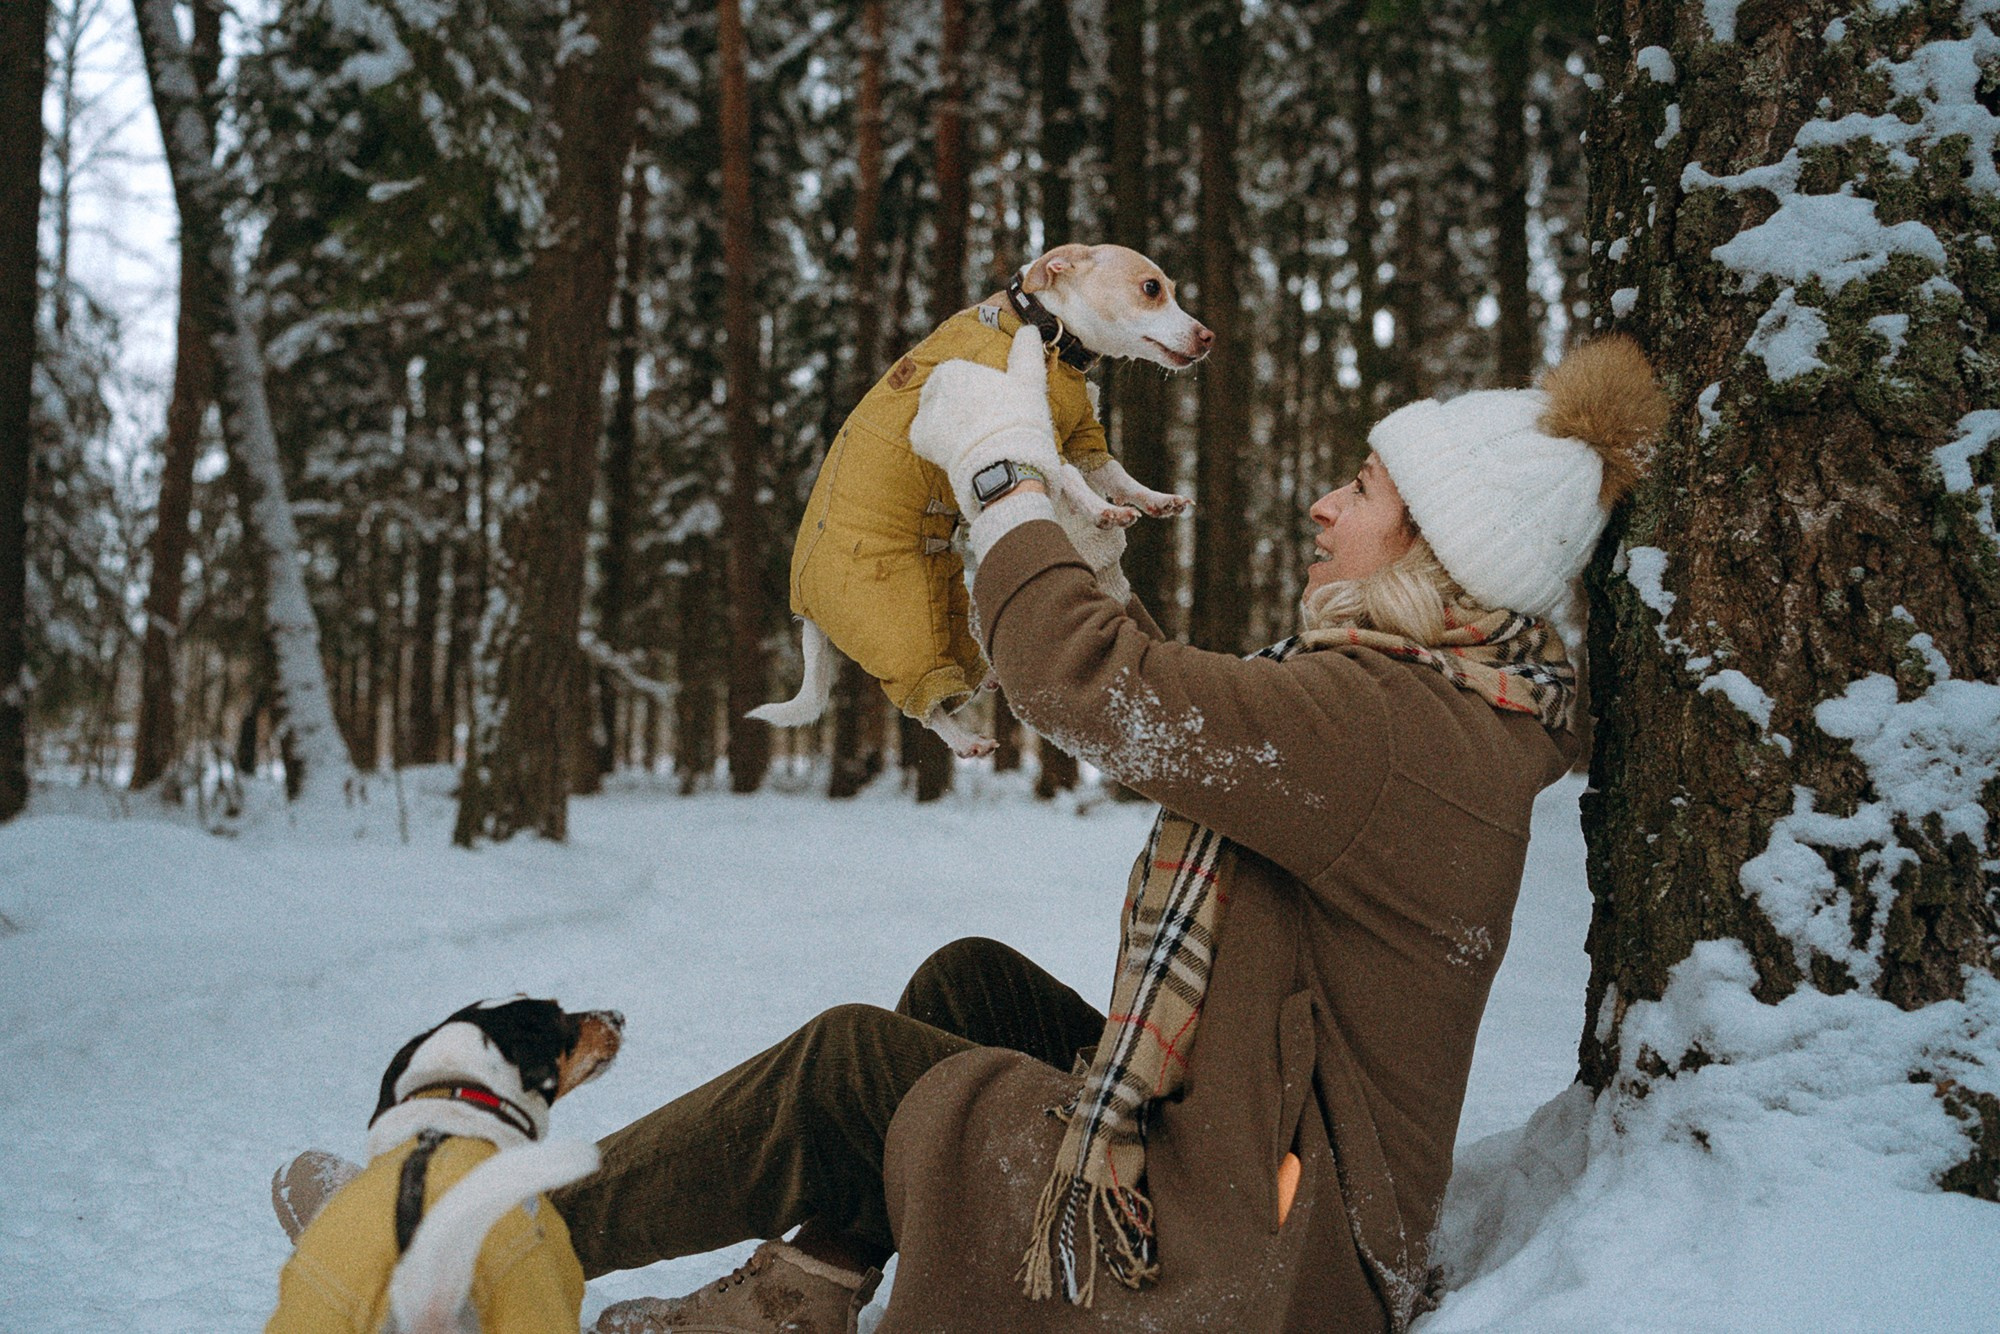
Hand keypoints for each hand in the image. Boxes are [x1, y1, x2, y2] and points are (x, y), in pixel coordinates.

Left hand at [910, 326, 1064, 515]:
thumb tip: (1029, 329)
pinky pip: (926, 439)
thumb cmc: (1020, 418)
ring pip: (937, 417)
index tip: (994, 406)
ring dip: (950, 426)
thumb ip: (1027, 352)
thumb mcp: (1029, 380)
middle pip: (947, 396)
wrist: (1004, 462)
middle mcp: (933, 388)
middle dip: (962, 408)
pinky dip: (938, 444)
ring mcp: (924, 415)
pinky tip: (958, 449)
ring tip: (975, 440)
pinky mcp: (919, 440)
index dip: (978, 391)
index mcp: (954, 369)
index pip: (961, 376)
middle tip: (986, 425)